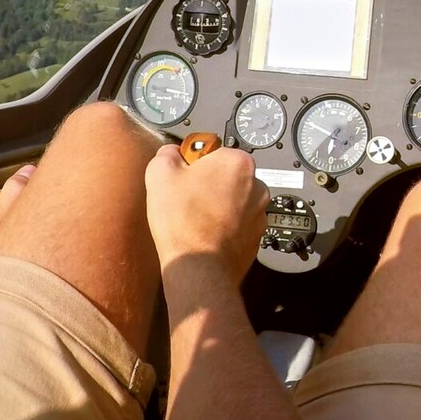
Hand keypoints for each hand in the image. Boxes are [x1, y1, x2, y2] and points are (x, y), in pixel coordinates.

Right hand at [145, 144, 268, 283]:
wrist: (200, 268)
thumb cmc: (182, 220)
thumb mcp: (160, 175)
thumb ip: (166, 154)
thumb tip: (172, 153)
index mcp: (237, 161)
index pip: (208, 151)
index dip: (188, 164)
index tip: (179, 180)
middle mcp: (257, 183)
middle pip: (223, 175)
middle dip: (205, 184)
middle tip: (184, 200)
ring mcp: (260, 211)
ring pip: (231, 199)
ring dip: (216, 204)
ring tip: (194, 220)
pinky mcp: (257, 235)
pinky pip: (237, 222)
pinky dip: (224, 225)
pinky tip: (205, 234)